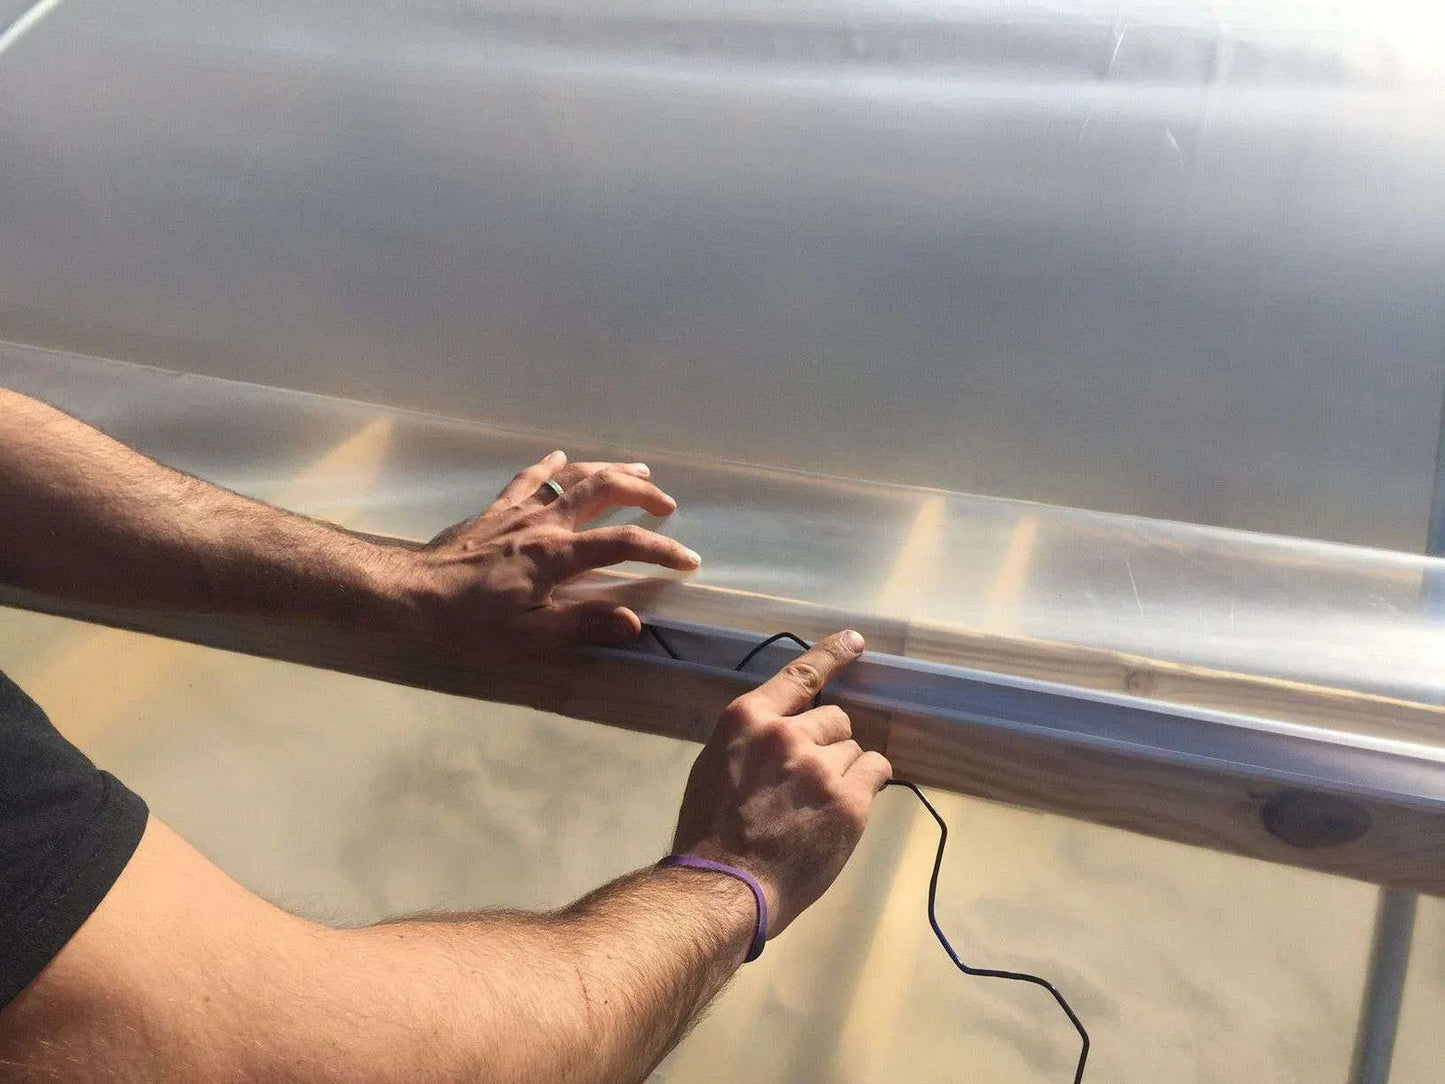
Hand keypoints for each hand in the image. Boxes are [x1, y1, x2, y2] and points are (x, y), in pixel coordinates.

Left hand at [400, 451, 700, 656]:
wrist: (410, 592)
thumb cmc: (469, 622)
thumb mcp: (528, 637)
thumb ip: (582, 625)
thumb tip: (633, 622)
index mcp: (557, 555)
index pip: (623, 544)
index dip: (661, 550)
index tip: (688, 561)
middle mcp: (544, 523)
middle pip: (604, 492)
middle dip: (642, 495)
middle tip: (668, 506)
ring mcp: (519, 511)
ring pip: (574, 477)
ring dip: (609, 471)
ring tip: (638, 472)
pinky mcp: (496, 510)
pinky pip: (530, 478)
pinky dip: (551, 466)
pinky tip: (561, 457)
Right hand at [670, 630, 891, 935]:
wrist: (725, 885)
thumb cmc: (709, 830)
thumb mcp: (716, 764)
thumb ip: (755, 739)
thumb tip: (788, 732)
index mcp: (747, 719)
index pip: (800, 675)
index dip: (832, 655)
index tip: (855, 642)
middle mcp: (786, 733)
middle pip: (835, 719)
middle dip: (827, 745)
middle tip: (805, 783)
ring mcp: (820, 766)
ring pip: (855, 750)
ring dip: (843, 771)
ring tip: (816, 806)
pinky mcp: (849, 800)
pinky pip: (877, 771)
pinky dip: (867, 786)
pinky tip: (846, 807)